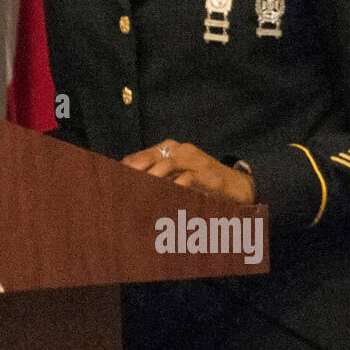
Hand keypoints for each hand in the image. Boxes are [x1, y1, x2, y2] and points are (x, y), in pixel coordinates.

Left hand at [121, 139, 255, 203]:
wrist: (238, 186)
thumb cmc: (202, 182)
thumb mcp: (178, 176)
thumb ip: (157, 178)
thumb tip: (127, 189)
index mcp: (169, 148)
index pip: (139, 157)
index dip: (124, 170)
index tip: (111, 184)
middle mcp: (180, 150)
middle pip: (148, 160)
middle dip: (133, 175)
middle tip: (119, 191)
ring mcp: (194, 161)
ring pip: (166, 167)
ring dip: (150, 182)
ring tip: (136, 196)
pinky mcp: (207, 175)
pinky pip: (186, 180)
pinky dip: (173, 190)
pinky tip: (162, 201)